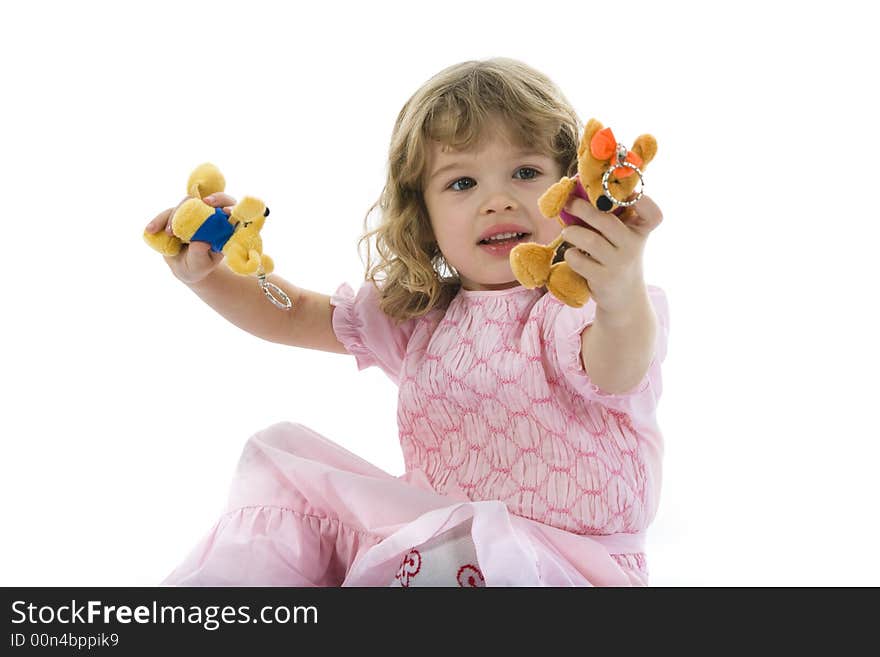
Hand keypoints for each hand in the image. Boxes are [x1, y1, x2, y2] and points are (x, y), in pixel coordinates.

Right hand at [143, 193, 236, 284]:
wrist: (184, 267)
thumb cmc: (199, 265)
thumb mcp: (201, 265)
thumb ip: (201, 255)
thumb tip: (200, 242)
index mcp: (223, 224)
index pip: (230, 208)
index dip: (229, 206)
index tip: (225, 211)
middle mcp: (209, 214)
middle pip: (208, 200)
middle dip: (201, 203)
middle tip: (195, 210)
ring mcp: (192, 213)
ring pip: (185, 204)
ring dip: (175, 216)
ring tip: (169, 234)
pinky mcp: (176, 215)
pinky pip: (166, 214)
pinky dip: (158, 221)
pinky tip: (150, 230)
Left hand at [560, 194, 662, 314]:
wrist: (624, 296)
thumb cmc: (618, 256)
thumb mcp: (624, 236)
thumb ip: (612, 216)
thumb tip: (575, 193)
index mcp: (642, 230)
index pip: (653, 214)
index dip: (642, 200)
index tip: (628, 193)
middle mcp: (634, 246)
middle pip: (606, 221)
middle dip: (582, 208)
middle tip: (569, 204)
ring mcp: (619, 263)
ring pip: (589, 239)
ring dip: (571, 232)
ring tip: (567, 232)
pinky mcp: (603, 279)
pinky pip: (578, 260)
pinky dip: (570, 254)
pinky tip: (574, 254)